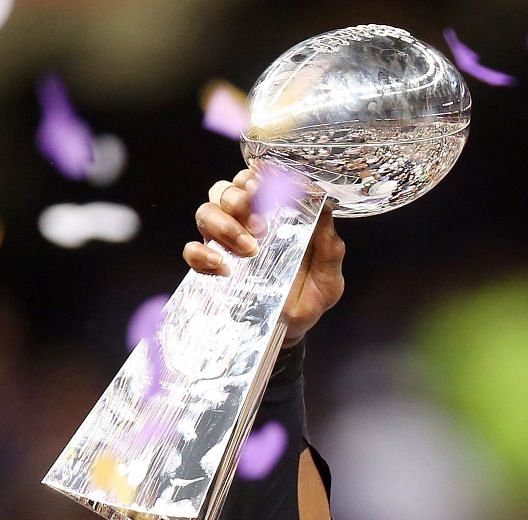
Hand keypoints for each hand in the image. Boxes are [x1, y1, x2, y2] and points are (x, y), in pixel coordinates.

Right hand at [184, 169, 345, 346]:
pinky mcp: (210, 267)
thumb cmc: (310, 295)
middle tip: (259, 223)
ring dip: (223, 224)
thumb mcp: (329, 274)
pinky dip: (202, 253)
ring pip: (205, 211)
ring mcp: (224, 243)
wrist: (292, 329)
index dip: (256, 176)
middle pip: (225, 190)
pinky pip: (192, 250)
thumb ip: (329, 246)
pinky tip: (222, 266)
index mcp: (273, 216)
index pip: (256, 181)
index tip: (265, 184)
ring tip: (249, 248)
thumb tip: (326, 208)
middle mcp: (245, 223)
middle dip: (238, 198)